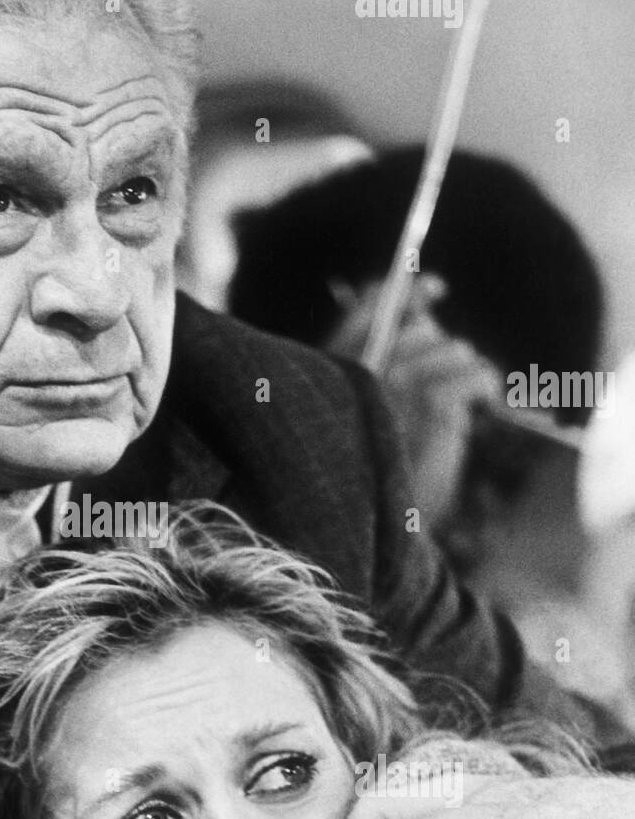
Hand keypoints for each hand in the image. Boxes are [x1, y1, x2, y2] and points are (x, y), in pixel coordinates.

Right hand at [329, 274, 499, 523]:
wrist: (386, 530)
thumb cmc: (376, 478)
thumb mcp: (370, 415)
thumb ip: (385, 364)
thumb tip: (424, 314)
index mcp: (335, 372)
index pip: (369, 309)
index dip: (406, 291)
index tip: (437, 287)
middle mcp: (361, 370)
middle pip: (419, 328)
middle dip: (441, 350)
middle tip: (450, 382)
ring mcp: (395, 384)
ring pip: (452, 349)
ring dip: (466, 371)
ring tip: (464, 400)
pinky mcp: (430, 403)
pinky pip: (473, 373)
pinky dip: (483, 386)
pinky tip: (481, 403)